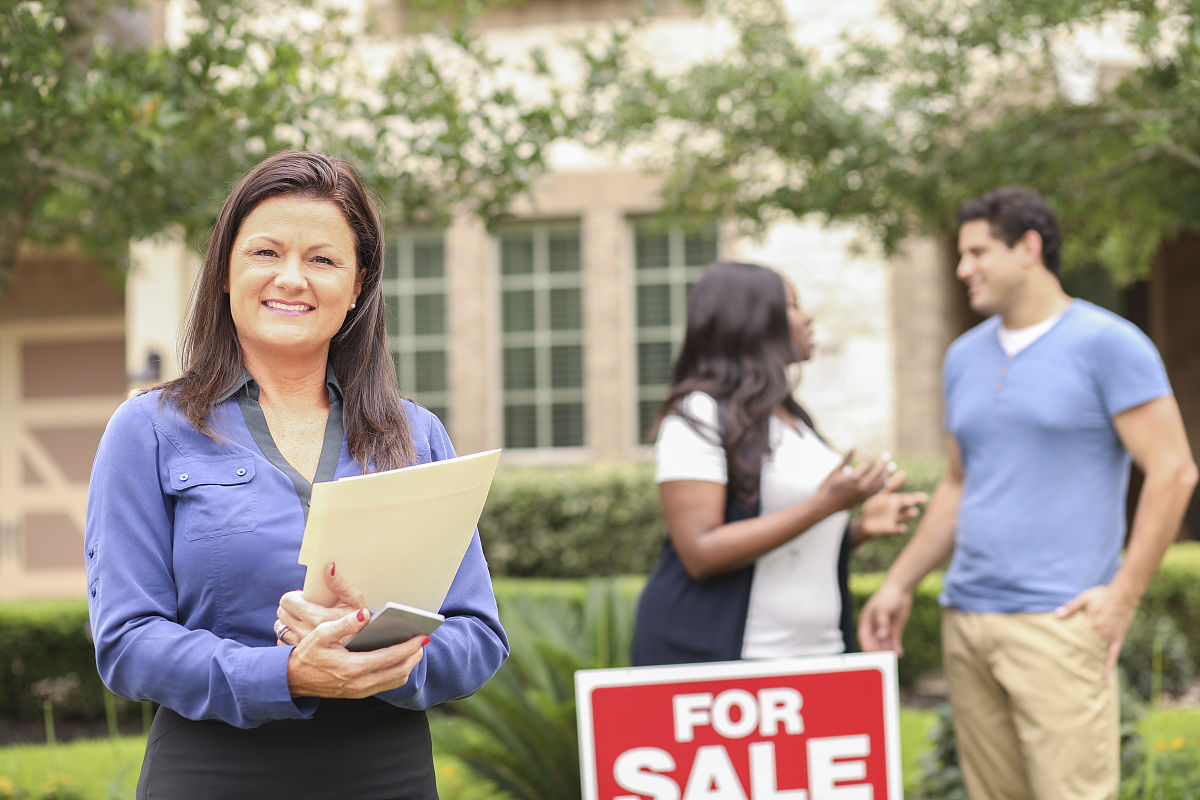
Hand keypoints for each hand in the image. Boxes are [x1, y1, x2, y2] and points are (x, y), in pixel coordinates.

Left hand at [276, 562, 364, 645]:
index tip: (305, 598)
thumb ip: (340, 585)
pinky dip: (289, 635)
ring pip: (280, 627)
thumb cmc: (361, 624)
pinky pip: (282, 641)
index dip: (295, 596)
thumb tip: (328, 567)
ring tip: (303, 620)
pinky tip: (301, 634)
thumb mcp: (356, 601)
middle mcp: (305, 633)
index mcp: (317, 618)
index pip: (288, 601)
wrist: (362, 651)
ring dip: (289, 621)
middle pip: (282, 613)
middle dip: (291, 607)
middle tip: (306, 607)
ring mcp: (300, 646)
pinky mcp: (297, 655)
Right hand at [286, 608, 428, 697]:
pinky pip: (387, 684)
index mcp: (354, 667)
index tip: (422, 636)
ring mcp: (361, 690)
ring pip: (395, 680)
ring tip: (415, 649)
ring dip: (408, 665)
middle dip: (414, 656)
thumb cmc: (307, 654)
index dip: (410, 646)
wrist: (293, 679)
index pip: (391, 657)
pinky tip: (399, 659)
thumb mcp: (321, 634)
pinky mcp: (359, 693)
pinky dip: (398, 672)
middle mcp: (360, 683)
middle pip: (399, 670)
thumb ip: (343, 624)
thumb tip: (364, 614)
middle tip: (422, 640)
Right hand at [818, 449, 889, 512]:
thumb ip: (846, 459)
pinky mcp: (864, 500)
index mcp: (854, 478)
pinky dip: (883, 485)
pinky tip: (887, 480)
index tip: (867, 453)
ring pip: (880, 482)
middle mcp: (861, 486)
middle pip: (877, 472)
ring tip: (892, 465)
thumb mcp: (836, 471)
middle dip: (883, 462)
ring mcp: (864, 494)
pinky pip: (878, 491)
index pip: (867, 464)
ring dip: (887, 473)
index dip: (868, 457)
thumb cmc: (828, 486)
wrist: (825, 505)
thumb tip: (853, 445)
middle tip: (887, 454)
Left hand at [858, 470, 928, 538]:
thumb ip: (892, 486)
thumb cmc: (875, 507)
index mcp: (897, 501)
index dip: (917, 497)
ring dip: (909, 515)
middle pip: (906, 506)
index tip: (925, 497)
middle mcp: (898, 510)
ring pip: (904, 517)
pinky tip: (903, 528)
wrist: (865, 521)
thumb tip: (903, 472)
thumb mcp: (882, 495)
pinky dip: (900, 529)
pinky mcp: (889, 528)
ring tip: (915, 511)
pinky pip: (896, 529)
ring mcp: (894, 519)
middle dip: (910, 503)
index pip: (909, 498)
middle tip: (913, 499)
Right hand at [858, 581, 911, 655]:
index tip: (870, 654)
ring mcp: (884, 629)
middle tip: (882, 660)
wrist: (901, 590)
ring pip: (884, 644)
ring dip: (887, 651)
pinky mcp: (894, 630)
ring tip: (891, 658)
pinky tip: (900, 653)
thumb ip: (882, 623)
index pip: (864, 636)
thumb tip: (880, 637)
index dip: (866, 645)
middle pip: (874, 642)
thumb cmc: (888, 596)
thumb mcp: (883, 608)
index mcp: (866, 620)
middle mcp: (874, 627)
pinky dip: (896, 647)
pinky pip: (894, 641)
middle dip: (877, 651)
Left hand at [1055, 584, 1138, 675]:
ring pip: (1099, 653)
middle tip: (1068, 670)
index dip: (1069, 647)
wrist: (1124, 595)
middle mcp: (1101, 635)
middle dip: (1078, 657)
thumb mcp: (1085, 598)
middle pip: (1087, 648)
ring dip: (1091, 662)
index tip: (1059, 657)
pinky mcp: (1118, 639)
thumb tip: (1056, 615)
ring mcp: (1110, 638)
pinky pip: (1114, 654)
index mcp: (1091, 625)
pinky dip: (1110, 665)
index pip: (1077, 639)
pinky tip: (1106, 675)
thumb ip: (1071, 607)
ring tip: (1082, 675)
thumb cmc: (1103, 595)